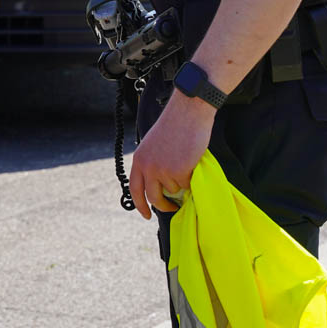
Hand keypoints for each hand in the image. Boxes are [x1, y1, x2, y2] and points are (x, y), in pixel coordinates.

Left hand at [128, 91, 214, 219]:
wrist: (187, 112)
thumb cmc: (174, 126)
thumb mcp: (153, 146)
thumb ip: (152, 164)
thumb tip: (160, 187)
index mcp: (139, 160)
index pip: (135, 189)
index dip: (140, 205)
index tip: (147, 215)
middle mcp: (148, 167)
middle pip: (153, 197)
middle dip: (164, 206)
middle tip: (172, 207)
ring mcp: (163, 170)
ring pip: (173, 190)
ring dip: (181, 183)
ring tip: (185, 164)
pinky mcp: (179, 171)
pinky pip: (187, 185)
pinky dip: (192, 178)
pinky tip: (191, 161)